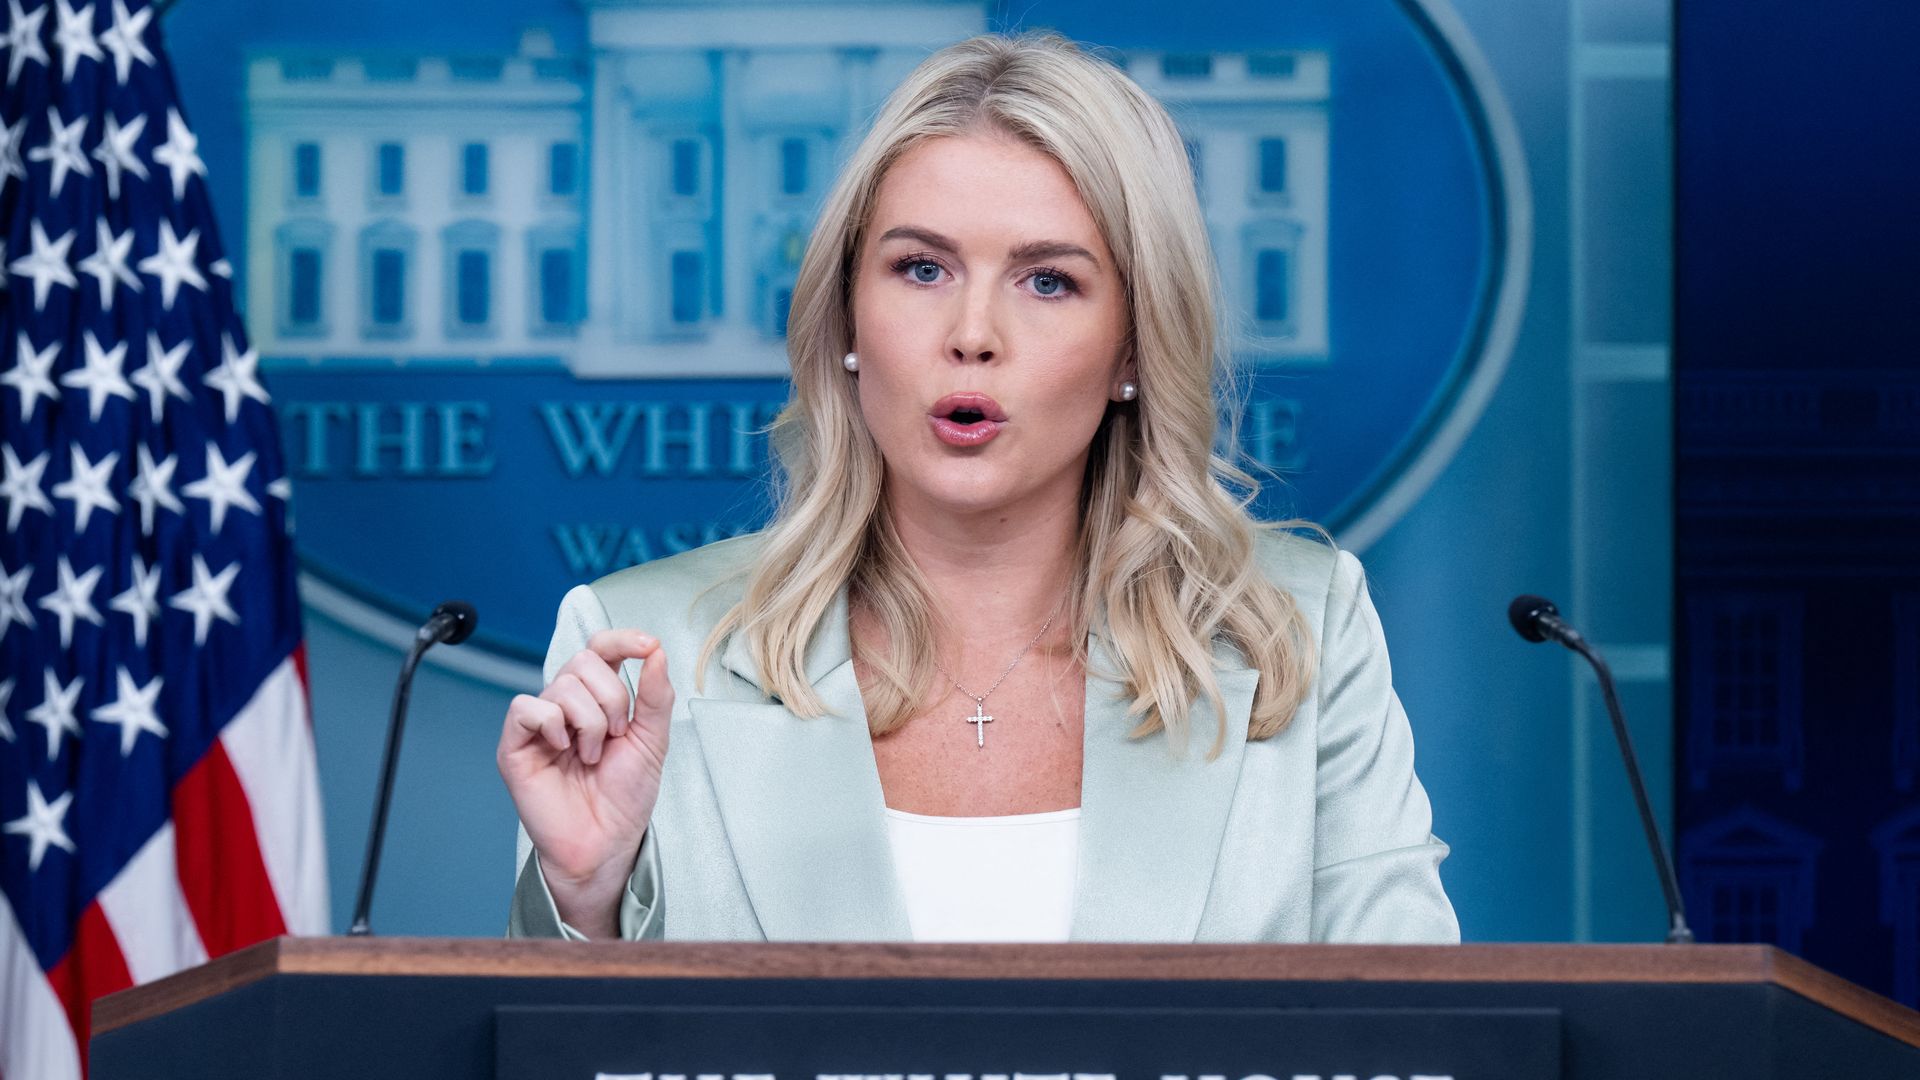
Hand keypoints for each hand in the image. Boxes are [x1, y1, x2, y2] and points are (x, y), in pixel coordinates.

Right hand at [497, 629, 672, 936]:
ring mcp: (540, 724)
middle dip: (612, 697)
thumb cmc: (625, 796)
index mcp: (598, 699)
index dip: (620, 639)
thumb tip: (656, 652)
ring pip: (562, 685)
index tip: (646, 645)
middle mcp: (567, 705)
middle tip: (616, 736)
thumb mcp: (652, 740)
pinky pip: (526, 708)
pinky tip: (563, 749)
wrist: (606, 842)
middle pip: (584, 661)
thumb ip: (655, 696)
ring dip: (590, 722)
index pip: (600, 648)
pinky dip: (552, 724)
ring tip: (592, 756)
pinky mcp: (515, 745)